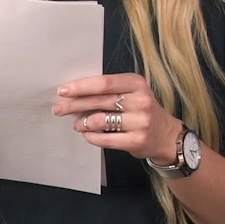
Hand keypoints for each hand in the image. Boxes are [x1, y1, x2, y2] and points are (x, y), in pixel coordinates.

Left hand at [54, 73, 180, 162]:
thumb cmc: (141, 110)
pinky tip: (87, 134)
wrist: (165, 135)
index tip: (63, 90)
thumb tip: (74, 94)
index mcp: (137, 83)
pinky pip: (105, 139)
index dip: (81, 87)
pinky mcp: (136, 141)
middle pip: (100, 101)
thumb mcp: (132, 93)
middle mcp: (141, 101)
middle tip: (58, 108)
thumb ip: (109, 91)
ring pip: (100, 120)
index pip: (105, 83)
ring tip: (77, 124)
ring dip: (83, 122)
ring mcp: (140, 122)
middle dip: (75, 105)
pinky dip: (91, 137)